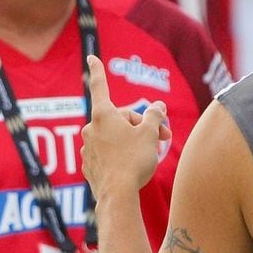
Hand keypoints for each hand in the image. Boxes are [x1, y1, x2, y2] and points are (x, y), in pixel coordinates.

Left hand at [81, 56, 171, 198]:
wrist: (118, 196)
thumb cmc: (134, 160)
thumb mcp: (149, 134)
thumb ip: (154, 116)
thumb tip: (158, 107)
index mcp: (103, 115)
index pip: (100, 86)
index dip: (97, 70)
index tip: (90, 57)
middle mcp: (91, 128)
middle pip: (119, 118)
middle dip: (141, 124)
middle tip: (164, 138)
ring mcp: (88, 148)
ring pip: (114, 136)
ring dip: (132, 140)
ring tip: (149, 154)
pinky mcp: (89, 166)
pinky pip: (108, 153)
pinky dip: (121, 155)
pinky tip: (133, 167)